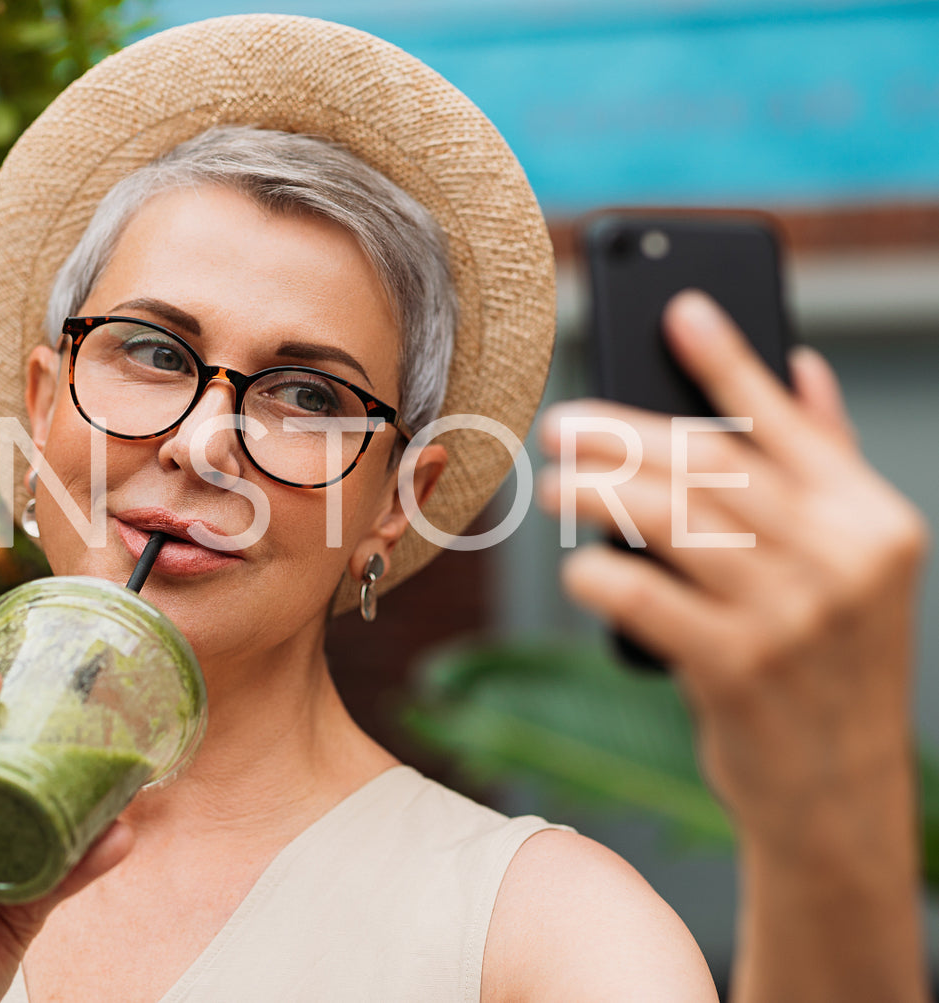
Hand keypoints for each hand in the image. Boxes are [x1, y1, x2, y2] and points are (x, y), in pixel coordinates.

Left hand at [536, 289, 929, 847]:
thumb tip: (801, 363)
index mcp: (870, 518)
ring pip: (671, 520)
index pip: (784, 422)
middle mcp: (841, 558)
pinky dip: (598, 573)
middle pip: (708, 465)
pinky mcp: (738, 669)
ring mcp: (792, 615)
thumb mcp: (851, 564)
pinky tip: (574, 564)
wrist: (836, 790)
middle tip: (560, 424)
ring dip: (596, 492)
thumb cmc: (825, 664)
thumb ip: (825, 464)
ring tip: (551, 481)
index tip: (678, 308)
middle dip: (621, 434)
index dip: (727, 360)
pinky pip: (644, 598)